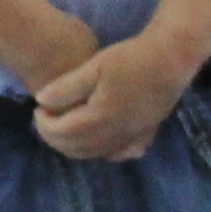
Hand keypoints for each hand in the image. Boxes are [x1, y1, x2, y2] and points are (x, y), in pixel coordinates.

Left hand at [31, 18, 209, 161]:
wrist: (173, 59)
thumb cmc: (132, 57)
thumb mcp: (96, 65)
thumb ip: (67, 86)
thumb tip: (40, 100)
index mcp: (99, 119)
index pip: (62, 132)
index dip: (44, 124)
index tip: (38, 109)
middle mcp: (115, 136)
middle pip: (76, 148)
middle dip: (55, 137)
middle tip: (46, 120)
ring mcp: (132, 138)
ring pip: (95, 154)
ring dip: (74, 147)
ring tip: (64, 129)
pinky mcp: (146, 134)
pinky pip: (121, 153)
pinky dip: (104, 152)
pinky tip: (99, 141)